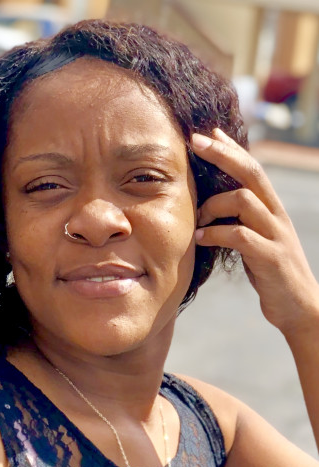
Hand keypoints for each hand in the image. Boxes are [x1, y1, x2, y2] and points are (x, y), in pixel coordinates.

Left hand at [191, 128, 318, 337]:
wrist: (298, 307)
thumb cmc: (271, 274)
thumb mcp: (257, 241)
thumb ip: (242, 221)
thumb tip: (214, 206)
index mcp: (272, 208)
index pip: (252, 168)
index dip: (231, 148)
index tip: (208, 133)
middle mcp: (276, 215)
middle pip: (251, 172)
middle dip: (222, 154)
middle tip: (195, 142)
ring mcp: (275, 235)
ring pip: (244, 200)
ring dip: (213, 204)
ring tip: (196, 218)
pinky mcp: (270, 258)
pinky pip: (239, 236)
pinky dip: (215, 233)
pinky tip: (200, 238)